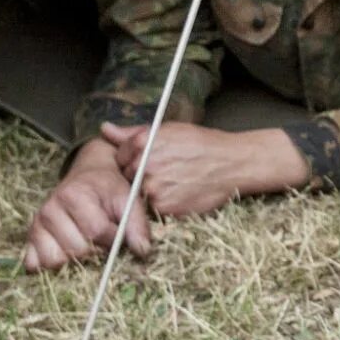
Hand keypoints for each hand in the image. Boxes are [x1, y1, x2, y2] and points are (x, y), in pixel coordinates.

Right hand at [23, 139, 151, 272]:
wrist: (87, 175)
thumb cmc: (108, 188)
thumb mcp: (127, 198)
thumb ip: (137, 224)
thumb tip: (143, 252)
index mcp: (74, 195)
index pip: (96, 232)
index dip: (113, 239)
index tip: (118, 232)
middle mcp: (50, 209)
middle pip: (75, 250)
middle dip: (96, 251)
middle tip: (103, 239)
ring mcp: (36, 224)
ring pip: (54, 261)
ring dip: (74, 261)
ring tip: (86, 245)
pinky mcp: (30, 237)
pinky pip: (35, 264)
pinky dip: (51, 265)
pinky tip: (67, 252)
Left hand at [104, 120, 304, 217]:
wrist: (234, 163)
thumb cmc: (203, 144)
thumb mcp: (169, 131)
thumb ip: (132, 133)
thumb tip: (104, 129)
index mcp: (143, 142)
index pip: (119, 156)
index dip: (133, 159)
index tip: (151, 160)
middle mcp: (145, 165)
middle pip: (127, 177)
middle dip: (141, 176)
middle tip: (167, 172)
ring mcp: (153, 188)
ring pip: (139, 195)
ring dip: (153, 192)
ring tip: (176, 182)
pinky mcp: (164, 208)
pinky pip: (153, 210)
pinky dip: (165, 204)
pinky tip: (181, 193)